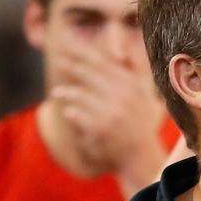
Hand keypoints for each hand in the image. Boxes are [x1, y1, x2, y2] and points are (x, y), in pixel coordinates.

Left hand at [50, 44, 167, 187]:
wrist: (140, 155)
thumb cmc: (138, 122)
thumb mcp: (143, 94)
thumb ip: (134, 71)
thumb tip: (122, 50)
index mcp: (131, 85)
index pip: (103, 62)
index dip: (84, 52)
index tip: (69, 45)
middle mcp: (122, 95)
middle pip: (90, 74)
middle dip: (72, 66)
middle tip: (59, 60)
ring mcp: (110, 112)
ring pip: (79, 94)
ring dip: (66, 92)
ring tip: (57, 92)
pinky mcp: (98, 128)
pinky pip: (76, 114)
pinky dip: (70, 112)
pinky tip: (69, 112)